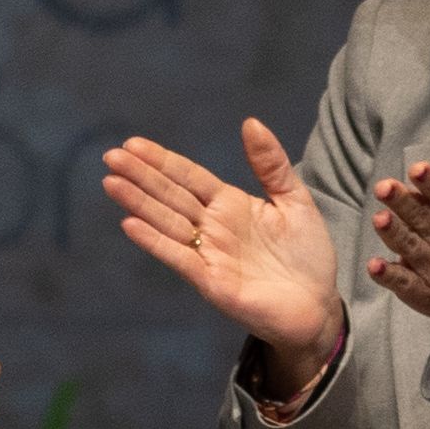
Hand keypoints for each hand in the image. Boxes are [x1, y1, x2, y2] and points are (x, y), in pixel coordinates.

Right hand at [105, 123, 342, 386]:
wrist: (318, 306)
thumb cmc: (307, 255)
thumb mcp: (295, 200)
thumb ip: (271, 164)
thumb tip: (250, 122)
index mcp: (230, 204)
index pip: (188, 177)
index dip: (161, 161)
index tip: (133, 144)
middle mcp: (213, 227)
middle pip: (170, 196)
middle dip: (140, 176)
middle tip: (111, 156)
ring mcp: (209, 254)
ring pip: (167, 222)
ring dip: (138, 203)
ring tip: (111, 182)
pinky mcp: (211, 282)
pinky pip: (178, 257)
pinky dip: (155, 241)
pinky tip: (130, 225)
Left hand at [369, 110, 429, 331]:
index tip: (418, 168)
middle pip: (421, 216)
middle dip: (403, 203)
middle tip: (383, 187)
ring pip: (409, 245)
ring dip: (393, 233)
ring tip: (379, 219)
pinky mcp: (420, 287)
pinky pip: (402, 281)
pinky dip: (388, 275)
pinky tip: (374, 267)